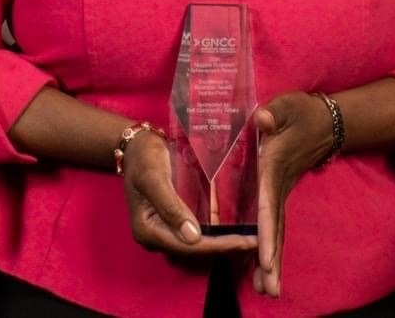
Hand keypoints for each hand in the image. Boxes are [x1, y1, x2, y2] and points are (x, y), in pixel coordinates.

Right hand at [121, 128, 257, 258]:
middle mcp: (157, 235)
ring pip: (199, 242)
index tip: (244, 243)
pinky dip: (218, 232)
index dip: (217, 247)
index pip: (188, 246)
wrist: (137, 145)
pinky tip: (239, 228)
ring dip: (224, 242)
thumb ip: (171, 206)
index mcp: (148, 230)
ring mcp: (166, 228)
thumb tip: (193, 237)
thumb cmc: (144, 157)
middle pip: (195, 249)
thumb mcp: (154, 177)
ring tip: (253, 239)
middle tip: (257, 243)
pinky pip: (199, 230)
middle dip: (225, 247)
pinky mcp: (176, 219)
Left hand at [249, 92, 337, 297]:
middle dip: (273, 260)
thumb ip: (274, 114)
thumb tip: (263, 119)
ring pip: (278, 232)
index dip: (267, 232)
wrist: (324, 120)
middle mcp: (278, 187)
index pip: (269, 205)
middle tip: (270, 290)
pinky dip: (272, 248)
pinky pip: (276, 226)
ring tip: (268, 291)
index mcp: (274, 169)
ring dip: (273, 261)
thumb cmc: (301, 112)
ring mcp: (281, 193)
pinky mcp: (280, 194)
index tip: (265, 258)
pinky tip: (265, 269)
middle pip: (277, 228)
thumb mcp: (286, 106)